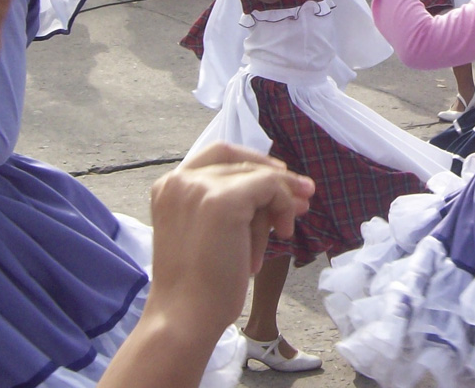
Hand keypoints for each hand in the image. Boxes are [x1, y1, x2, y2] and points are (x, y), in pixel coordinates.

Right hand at [143, 143, 312, 326]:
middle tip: (305, 197)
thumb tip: (288, 186)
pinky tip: (285, 234)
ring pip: (258, 177)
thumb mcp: (208, 231)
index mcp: (169, 186)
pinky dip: (284, 206)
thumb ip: (231, 203)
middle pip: (242, 165)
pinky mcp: (224, 200)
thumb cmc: (199, 286)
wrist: (185, 318)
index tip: (279, 178)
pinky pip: (270, 187)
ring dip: (278, 203)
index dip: (253, 162)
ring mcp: (200, 188)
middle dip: (277, 180)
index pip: (219, 155)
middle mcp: (179, 180)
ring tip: (286, 232)